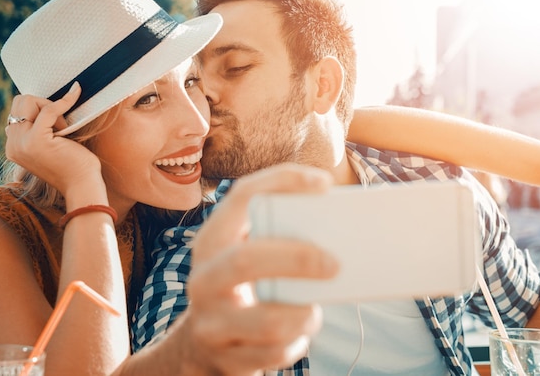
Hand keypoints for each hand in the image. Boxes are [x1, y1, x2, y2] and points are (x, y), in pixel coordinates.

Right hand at [4, 82, 102, 196]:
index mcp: (13, 147)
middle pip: (19, 102)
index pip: (17, 112)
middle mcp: (12, 145)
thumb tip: (36, 100)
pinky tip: (75, 96)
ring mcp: (22, 143)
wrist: (82, 185)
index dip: (40, 113)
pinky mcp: (36, 140)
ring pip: (28, 101)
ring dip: (51, 108)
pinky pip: (48, 109)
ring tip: (64, 129)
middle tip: (61, 126)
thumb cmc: (74, 164)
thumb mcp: (49, 145)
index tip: (58, 129)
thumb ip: (37, 129)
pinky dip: (64, 101)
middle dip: (42, 106)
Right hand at [184, 163, 339, 374]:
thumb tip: (335, 231)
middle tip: (335, 263)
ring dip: (304, 313)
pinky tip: (299, 330)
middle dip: (297, 259)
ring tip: (315, 307)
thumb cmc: (244, 287)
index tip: (324, 184)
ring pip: (269, 320)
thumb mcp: (248, 255)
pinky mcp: (226, 359)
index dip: (281, 182)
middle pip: (246, 259)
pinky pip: (276, 353)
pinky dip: (297, 341)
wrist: (203, 344)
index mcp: (211, 241)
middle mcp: (203, 278)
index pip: (241, 198)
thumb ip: (276, 238)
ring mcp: (211, 322)